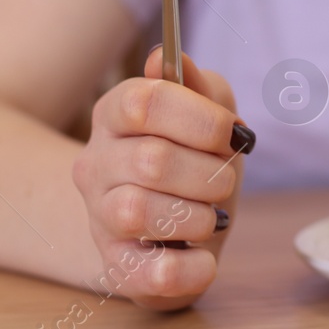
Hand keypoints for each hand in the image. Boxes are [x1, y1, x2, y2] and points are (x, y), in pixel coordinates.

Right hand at [72, 48, 247, 309]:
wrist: (170, 228)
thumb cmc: (193, 161)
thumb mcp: (208, 114)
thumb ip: (199, 85)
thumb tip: (168, 57)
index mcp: (116, 113)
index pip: (145, 102)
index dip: (200, 118)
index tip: (233, 133)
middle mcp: (96, 163)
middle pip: (152, 160)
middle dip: (209, 173)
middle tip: (224, 181)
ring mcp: (99, 217)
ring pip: (139, 212)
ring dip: (198, 216)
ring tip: (210, 217)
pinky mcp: (115, 267)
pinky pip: (150, 271)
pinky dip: (191, 267)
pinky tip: (205, 257)